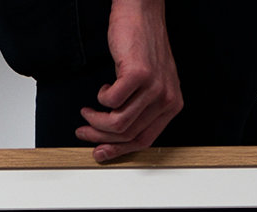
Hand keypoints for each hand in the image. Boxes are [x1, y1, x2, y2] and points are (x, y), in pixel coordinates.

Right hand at [75, 0, 182, 163]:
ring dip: (97, 121)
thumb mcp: (150, 84)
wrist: (142, 11)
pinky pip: (112, 101)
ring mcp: (154, 86)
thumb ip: (141, 110)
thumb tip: (115, 136)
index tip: (100, 153)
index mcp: (172, 106)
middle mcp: (167, 99)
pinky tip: (102, 90)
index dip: (118, 151)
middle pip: (129, 134)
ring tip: (87, 113)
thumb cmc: (143, 45)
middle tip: (84, 132)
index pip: (144, 140)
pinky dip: (101, 98)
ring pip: (119, 122)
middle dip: (101, 138)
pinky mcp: (139, 74)